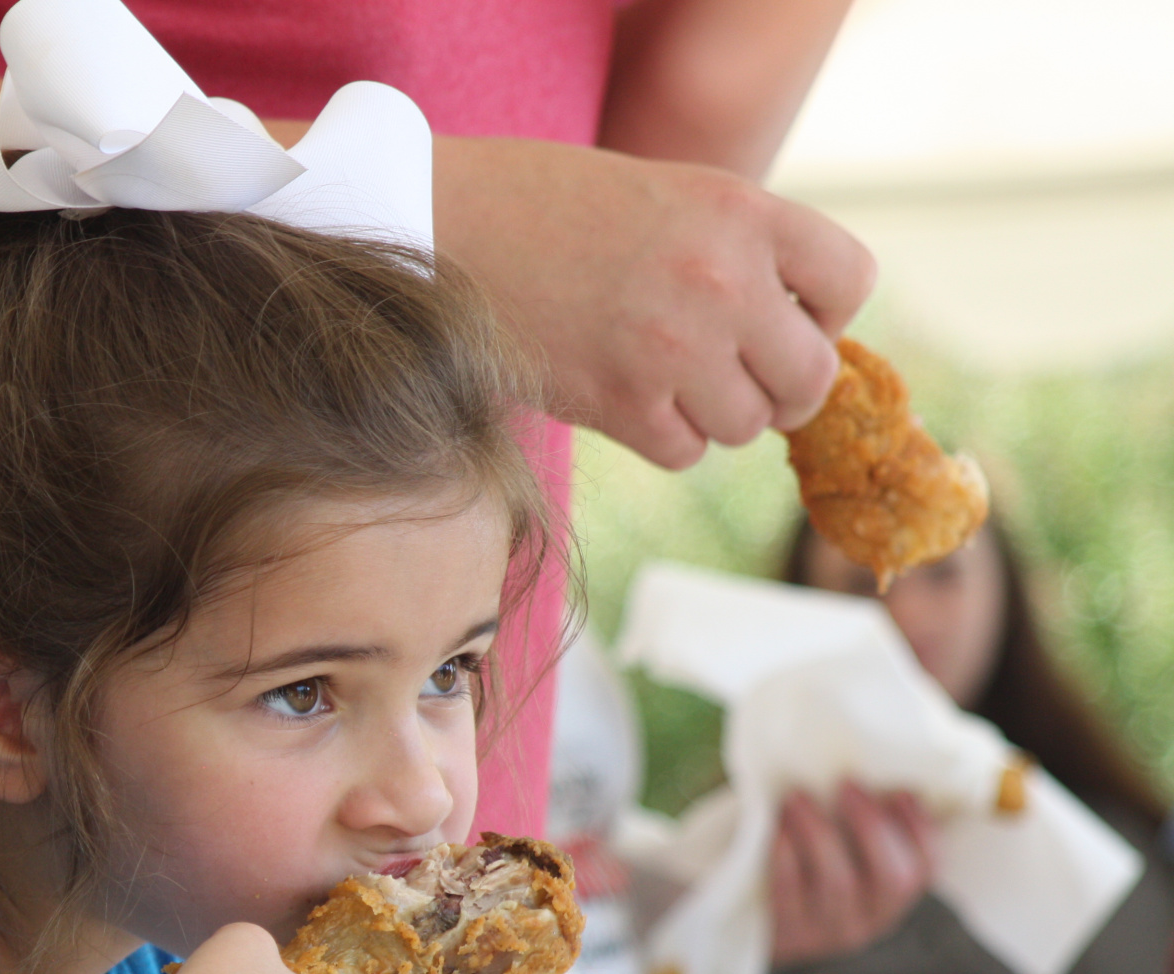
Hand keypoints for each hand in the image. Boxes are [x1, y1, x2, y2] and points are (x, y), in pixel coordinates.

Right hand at [434, 139, 875, 467]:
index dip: (825, 313)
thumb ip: (738, 249)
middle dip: (782, 388)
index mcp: (741, 211)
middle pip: (810, 376)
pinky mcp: (617, 402)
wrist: (451, 224)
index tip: (785, 317)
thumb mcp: (668, 195)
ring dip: (714, 414)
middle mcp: (721, 279)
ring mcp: (671, 347)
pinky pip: (683, 451)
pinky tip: (623, 396)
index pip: (850, 283)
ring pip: (746, 425)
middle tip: (738, 377)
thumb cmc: (552, 206)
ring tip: (662, 377)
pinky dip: (661, 436)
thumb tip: (795, 335)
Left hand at [768, 784, 934, 963]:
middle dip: (871, 824)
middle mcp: (872, 919)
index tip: (898, 789)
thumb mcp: (845, 854)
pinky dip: (785, 854)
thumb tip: (871, 767)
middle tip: (847, 783)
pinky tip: (776, 827)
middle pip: (890, 877)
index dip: (920, 829)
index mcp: (895, 896)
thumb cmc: (806, 868)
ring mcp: (831, 931)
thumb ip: (860, 824)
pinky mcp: (791, 933)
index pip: (926, 868)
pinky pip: (790, 891)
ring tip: (797, 796)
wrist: (758, 923)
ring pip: (839, 881)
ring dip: (820, 831)